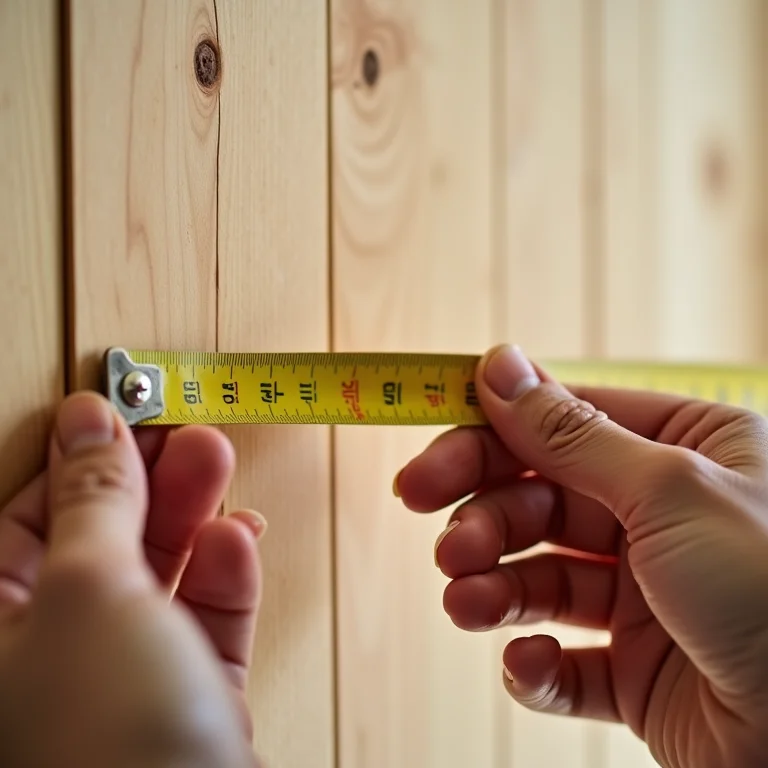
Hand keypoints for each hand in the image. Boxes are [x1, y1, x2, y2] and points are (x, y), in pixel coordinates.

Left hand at [0, 392, 264, 767]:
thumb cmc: (102, 743)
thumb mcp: (90, 590)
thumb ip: (93, 500)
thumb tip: (90, 422)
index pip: (30, 513)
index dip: (77, 454)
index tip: (123, 405)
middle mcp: (53, 651)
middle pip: (101, 536)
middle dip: (147, 477)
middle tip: (185, 428)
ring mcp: (127, 673)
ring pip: (161, 569)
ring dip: (193, 511)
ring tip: (219, 460)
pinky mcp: (189, 693)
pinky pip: (205, 616)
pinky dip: (224, 573)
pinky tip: (238, 540)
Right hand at [395, 344, 767, 767]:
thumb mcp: (668, 492)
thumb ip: (570, 433)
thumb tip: (499, 365)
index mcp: (684, 452)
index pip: (561, 426)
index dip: (488, 437)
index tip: (429, 455)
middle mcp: (662, 517)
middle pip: (541, 501)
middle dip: (484, 520)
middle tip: (444, 540)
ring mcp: (647, 595)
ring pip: (541, 578)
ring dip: (493, 589)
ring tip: (466, 602)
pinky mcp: (638, 670)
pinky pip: (566, 662)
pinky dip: (535, 665)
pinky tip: (528, 665)